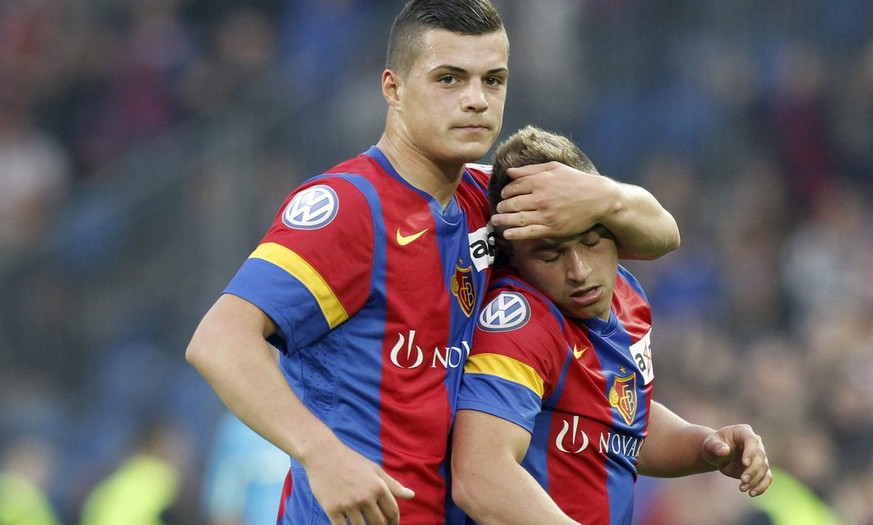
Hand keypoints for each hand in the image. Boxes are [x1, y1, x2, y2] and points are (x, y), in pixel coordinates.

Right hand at [305, 442, 414, 524]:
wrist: (323, 455)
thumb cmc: (350, 461)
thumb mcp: (374, 469)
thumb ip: (393, 484)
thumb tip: (412, 495)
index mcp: (378, 487)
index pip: (392, 512)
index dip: (394, 522)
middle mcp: (365, 497)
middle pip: (379, 523)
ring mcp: (348, 504)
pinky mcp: (332, 509)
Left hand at [491, 161, 616, 239]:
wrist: (599, 198)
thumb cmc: (577, 181)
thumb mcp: (555, 168)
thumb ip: (530, 170)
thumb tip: (509, 172)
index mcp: (540, 181)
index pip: (514, 187)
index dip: (506, 192)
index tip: (504, 195)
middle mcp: (540, 198)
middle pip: (513, 203)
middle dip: (503, 206)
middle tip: (499, 208)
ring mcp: (545, 215)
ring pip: (518, 218)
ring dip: (503, 220)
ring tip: (496, 220)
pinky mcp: (552, 228)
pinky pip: (529, 232)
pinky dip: (516, 234)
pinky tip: (507, 234)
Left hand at [702, 424, 772, 496]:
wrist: (716, 455)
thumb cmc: (713, 446)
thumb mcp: (710, 445)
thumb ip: (716, 447)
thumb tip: (725, 451)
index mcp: (743, 432)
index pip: (752, 441)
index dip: (750, 452)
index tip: (745, 464)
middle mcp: (755, 443)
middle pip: (760, 456)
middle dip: (753, 470)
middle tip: (743, 480)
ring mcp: (760, 456)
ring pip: (764, 468)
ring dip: (755, 480)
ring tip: (742, 488)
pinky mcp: (760, 468)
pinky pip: (767, 477)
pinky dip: (761, 486)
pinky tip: (752, 493)